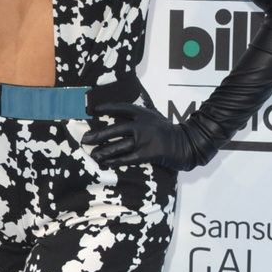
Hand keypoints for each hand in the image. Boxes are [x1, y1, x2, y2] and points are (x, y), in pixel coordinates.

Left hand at [84, 101, 199, 170]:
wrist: (185, 144)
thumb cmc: (169, 130)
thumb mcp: (155, 115)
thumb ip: (141, 113)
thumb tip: (127, 109)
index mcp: (142, 114)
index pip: (121, 108)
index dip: (106, 108)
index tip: (93, 110)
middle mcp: (141, 125)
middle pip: (114, 129)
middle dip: (98, 135)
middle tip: (85, 140)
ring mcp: (143, 140)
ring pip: (118, 146)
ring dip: (103, 151)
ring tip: (93, 155)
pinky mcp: (147, 154)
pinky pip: (126, 159)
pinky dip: (115, 161)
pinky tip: (105, 164)